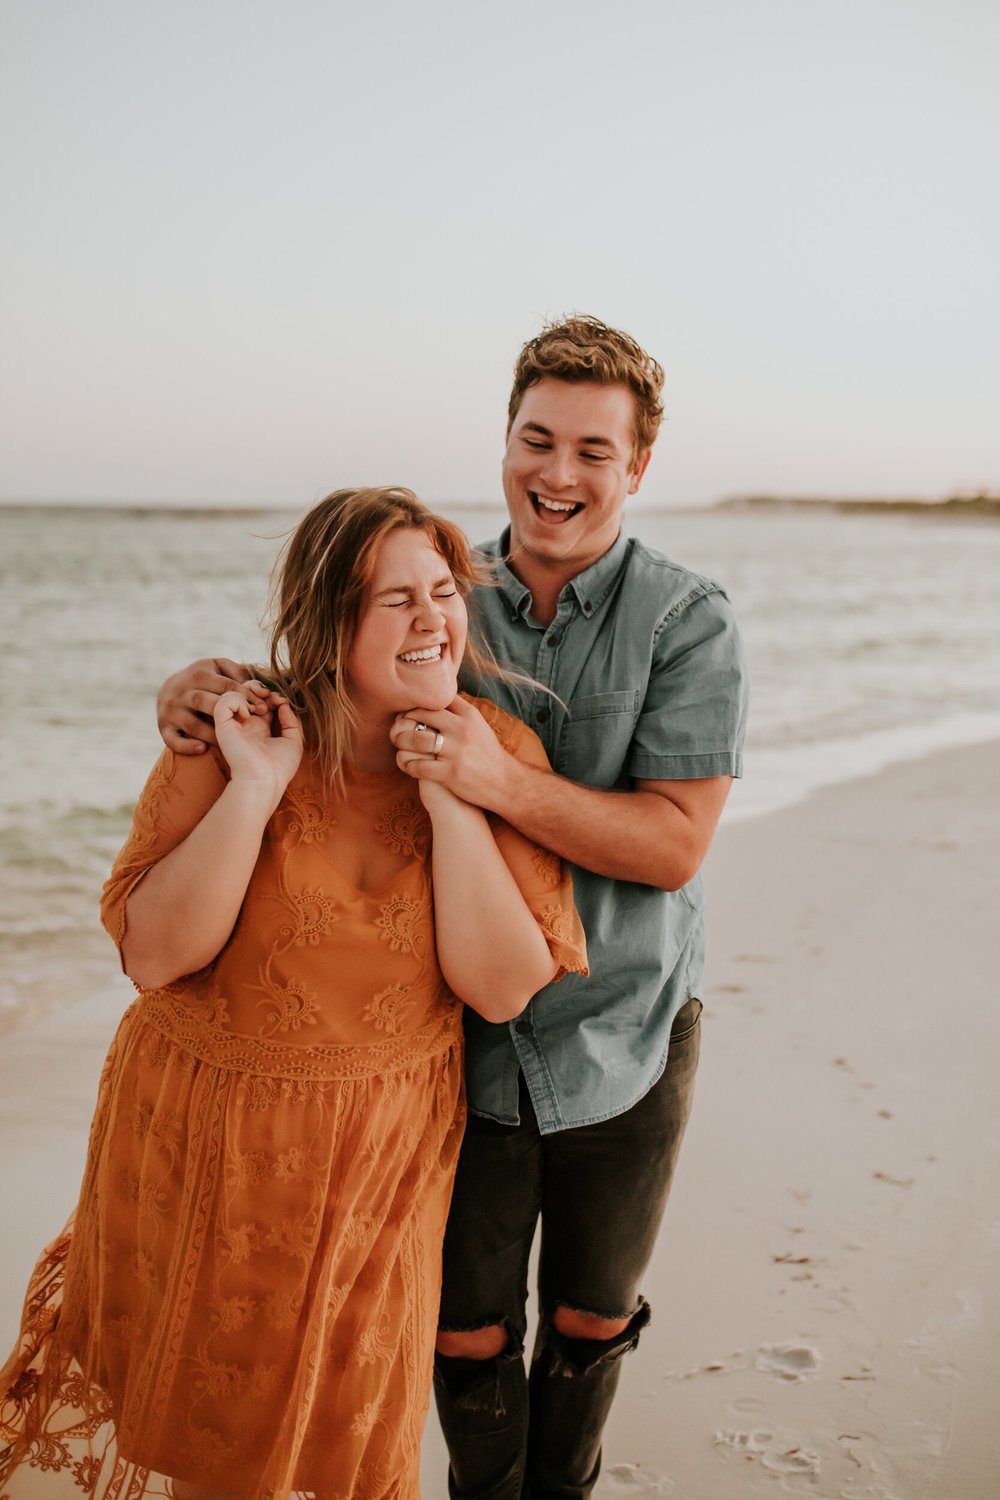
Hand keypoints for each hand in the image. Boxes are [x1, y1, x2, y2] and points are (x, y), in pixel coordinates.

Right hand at [157, 658, 271, 753]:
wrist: (170, 689)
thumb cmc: (207, 679)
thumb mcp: (221, 668)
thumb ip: (242, 673)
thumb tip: (262, 689)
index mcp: (199, 673)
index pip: (226, 685)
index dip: (246, 697)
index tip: (263, 708)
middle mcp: (181, 690)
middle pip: (205, 701)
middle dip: (229, 713)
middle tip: (250, 723)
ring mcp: (171, 710)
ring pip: (193, 725)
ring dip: (213, 734)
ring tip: (231, 741)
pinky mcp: (163, 728)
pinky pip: (173, 741)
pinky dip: (187, 746)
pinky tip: (203, 749)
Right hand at [214, 692, 303, 805]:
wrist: (264, 782)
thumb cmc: (279, 768)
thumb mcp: (293, 741)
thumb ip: (291, 720)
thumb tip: (283, 703)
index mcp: (260, 728)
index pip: (260, 701)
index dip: (271, 694)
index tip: (282, 700)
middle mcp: (245, 725)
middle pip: (245, 693)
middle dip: (258, 688)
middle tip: (270, 697)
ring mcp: (233, 725)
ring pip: (232, 693)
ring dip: (248, 693)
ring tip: (261, 707)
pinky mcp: (223, 727)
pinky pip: (223, 702)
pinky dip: (237, 700)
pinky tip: (248, 713)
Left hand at [390, 697, 513, 811]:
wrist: (504, 782)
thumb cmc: (486, 752)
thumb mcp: (477, 725)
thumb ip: (458, 710)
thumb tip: (436, 695)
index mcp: (468, 714)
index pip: (433, 699)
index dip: (416, 705)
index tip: (409, 714)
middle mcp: (462, 729)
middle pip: (420, 714)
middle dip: (404, 721)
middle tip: (397, 729)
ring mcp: (456, 751)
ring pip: (415, 739)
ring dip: (401, 742)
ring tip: (400, 746)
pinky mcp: (450, 773)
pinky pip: (417, 766)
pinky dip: (407, 765)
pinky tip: (408, 765)